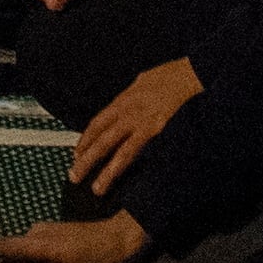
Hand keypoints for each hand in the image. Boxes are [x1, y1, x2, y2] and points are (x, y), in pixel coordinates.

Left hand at [69, 58, 200, 194]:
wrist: (187, 74)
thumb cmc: (170, 76)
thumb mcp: (144, 81)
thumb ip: (134, 94)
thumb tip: (130, 97)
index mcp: (123, 100)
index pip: (97, 123)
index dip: (85, 140)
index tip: (77, 153)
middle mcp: (126, 111)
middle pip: (99, 138)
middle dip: (85, 159)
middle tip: (74, 175)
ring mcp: (137, 120)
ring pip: (112, 148)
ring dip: (102, 169)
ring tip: (96, 187)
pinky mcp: (152, 128)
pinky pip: (132, 149)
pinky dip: (121, 164)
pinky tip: (116, 176)